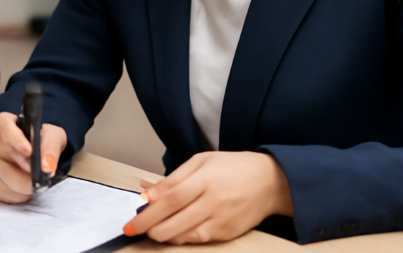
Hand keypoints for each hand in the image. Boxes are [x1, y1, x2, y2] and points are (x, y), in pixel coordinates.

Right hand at [0, 111, 67, 203]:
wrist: (26, 156)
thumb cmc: (38, 142)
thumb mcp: (52, 137)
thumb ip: (52, 148)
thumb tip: (47, 166)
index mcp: (2, 123)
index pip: (6, 129)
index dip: (17, 140)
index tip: (29, 151)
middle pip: (10, 162)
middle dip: (30, 173)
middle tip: (41, 176)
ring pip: (8, 183)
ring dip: (26, 186)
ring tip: (30, 178)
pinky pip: (3, 195)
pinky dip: (17, 195)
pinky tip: (19, 186)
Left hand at [122, 151, 293, 243]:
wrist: (271, 182)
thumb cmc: (233, 167)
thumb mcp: (201, 161)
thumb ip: (174, 178)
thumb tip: (148, 194)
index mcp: (205, 179)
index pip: (170, 199)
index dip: (148, 212)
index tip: (132, 220)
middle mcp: (213, 202)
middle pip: (174, 221)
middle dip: (150, 229)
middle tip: (136, 228)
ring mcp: (221, 220)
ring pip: (185, 235)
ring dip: (164, 235)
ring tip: (153, 229)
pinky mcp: (228, 233)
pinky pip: (199, 240)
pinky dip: (182, 238)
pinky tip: (174, 232)